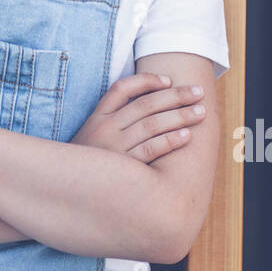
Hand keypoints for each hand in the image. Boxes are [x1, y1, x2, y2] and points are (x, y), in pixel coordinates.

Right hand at [70, 72, 205, 163]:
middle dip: (175, 96)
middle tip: (199, 93)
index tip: (169, 80)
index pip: (122, 88)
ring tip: (200, 112)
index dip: (147, 80)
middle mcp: (105, 128)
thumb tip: (150, 104)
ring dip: (179, 116)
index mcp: (97, 116)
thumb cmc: (90, 162)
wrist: (70, 190)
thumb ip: (113, 119)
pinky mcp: (124, 167)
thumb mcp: (92, 135)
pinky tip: (187, 135)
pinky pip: (150, 149)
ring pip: (151, 124)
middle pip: (145, 104)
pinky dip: (170, 141)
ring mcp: (114, 148)